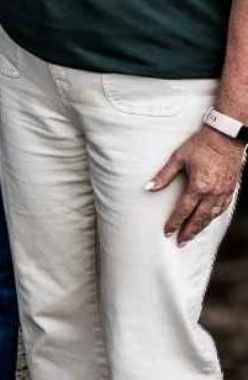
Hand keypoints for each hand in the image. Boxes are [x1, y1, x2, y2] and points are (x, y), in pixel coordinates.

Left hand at [146, 125, 244, 244]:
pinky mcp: (231, 188)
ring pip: (212, 216)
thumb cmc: (200, 145)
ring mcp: (224, 192)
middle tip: (181, 243)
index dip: (174, 223)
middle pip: (199, 218)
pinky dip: (215, 217)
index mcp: (198, 186)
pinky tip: (209, 220)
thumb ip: (164, 175)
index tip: (167, 232)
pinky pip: (223, 208)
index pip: (183, 210)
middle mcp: (213, 193)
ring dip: (202, 227)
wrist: (225, 137)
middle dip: (189, 232)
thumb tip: (148, 187)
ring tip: (193, 235)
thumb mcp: (178, 158)